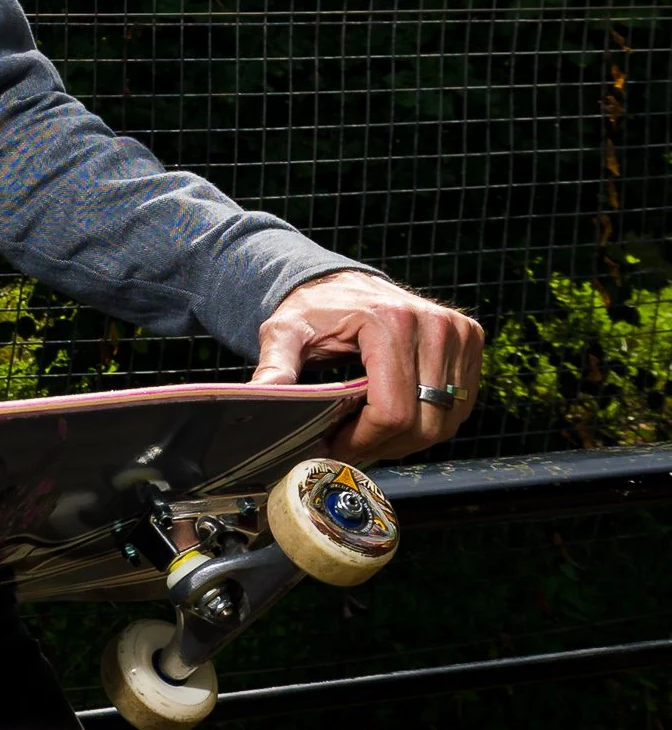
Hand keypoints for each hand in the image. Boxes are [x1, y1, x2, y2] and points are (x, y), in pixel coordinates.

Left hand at [252, 268, 483, 462]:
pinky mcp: (470, 339)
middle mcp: (433, 323)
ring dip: (407, 439)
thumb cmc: (313, 309)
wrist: (343, 283)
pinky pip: (459, 406)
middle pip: (422, 423)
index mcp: (389, 321)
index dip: (362, 440)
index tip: (334, 446)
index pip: (391, 411)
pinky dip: (429, 421)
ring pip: (444, 421)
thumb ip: (275, 366)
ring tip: (368, 431)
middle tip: (349, 445)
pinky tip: (394, 416)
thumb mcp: (284, 333)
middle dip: (383, 444)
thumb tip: (259, 399)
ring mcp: (458, 331)